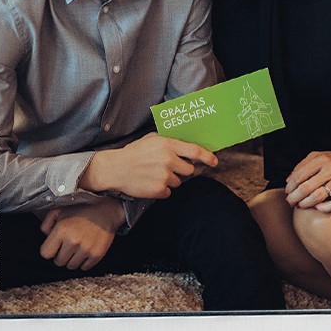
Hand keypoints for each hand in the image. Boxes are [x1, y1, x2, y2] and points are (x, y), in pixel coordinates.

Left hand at [39, 200, 123, 270]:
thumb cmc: (81, 209)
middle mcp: (73, 241)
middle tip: (67, 246)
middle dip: (60, 255)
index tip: (54, 246)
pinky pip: (84, 268)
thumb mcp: (59, 210)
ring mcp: (86, 249)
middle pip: (58, 262)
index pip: (45, 254)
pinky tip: (85, 250)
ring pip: (71, 266)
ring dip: (72, 259)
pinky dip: (83, 262)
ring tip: (76, 248)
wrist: (106, 210)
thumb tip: (46, 238)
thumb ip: (46, 224)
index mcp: (61, 230)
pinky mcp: (97, 255)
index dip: (49, 250)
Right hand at [82, 133, 216, 199]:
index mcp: (167, 145)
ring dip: (170, 180)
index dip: (208, 157)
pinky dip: (162, 189)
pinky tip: (150, 182)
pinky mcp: (159, 190)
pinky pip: (169, 192)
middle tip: (169, 168)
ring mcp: (164, 176)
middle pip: (189, 170)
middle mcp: (168, 160)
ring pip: (178, 182)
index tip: (215, 161)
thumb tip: (186, 145)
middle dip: (182, 170)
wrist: (115, 169)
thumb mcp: (151, 139)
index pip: (195, 151)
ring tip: (154, 174)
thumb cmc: (133, 153)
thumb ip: (169, 141)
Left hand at [285, 150, 330, 212]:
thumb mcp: (316, 157)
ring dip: (305, 204)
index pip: (299, 176)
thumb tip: (288, 180)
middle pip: (306, 188)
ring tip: (301, 205)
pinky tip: (317, 207)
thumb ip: (301, 166)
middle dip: (295, 197)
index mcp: (322, 159)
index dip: (290, 186)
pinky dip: (323, 208)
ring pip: (318, 197)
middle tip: (290, 202)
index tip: (287, 192)